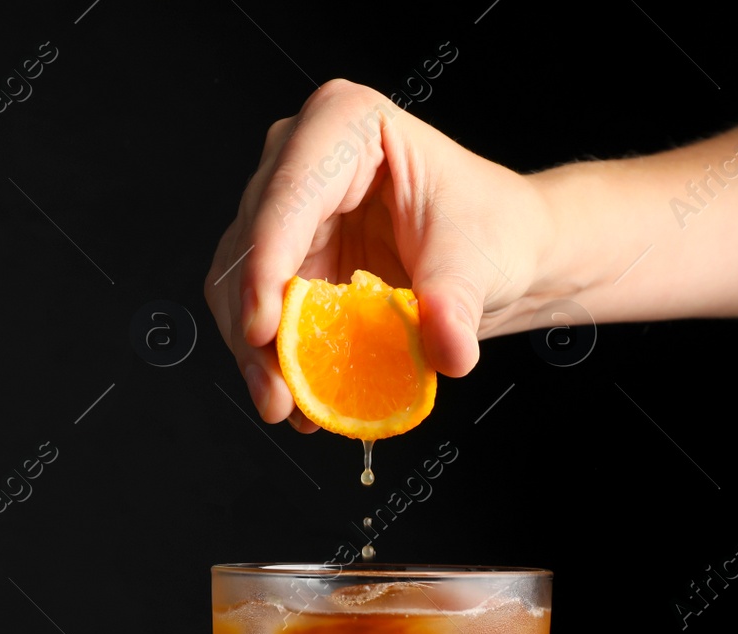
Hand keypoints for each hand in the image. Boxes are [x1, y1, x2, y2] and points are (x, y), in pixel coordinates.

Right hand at [205, 79, 551, 426]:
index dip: (266, 264)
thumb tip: (446, 350)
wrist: (498, 250)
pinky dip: (272, 356)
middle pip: (250, 243)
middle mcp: (300, 157)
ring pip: (239, 282)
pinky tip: (296, 396)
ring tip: (288, 407)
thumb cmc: (489, 226)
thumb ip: (455, 305)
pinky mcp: (286, 257)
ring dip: (256, 351)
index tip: (265, 330)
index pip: (288, 194)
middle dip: (256, 324)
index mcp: (346, 122)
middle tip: (279, 393)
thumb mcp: (477, 261)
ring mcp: (286, 209)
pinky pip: (258, 309)